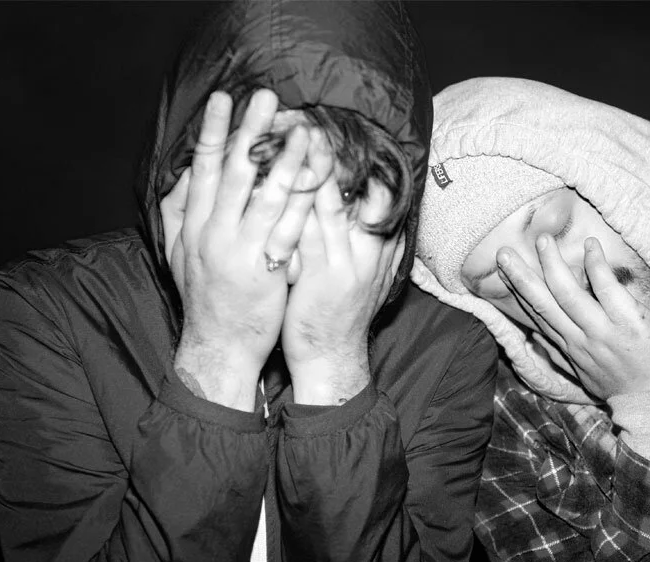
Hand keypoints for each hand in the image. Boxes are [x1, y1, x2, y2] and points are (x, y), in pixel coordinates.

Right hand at [161, 89, 315, 409]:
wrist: (218, 346)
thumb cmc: (204, 298)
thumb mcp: (177, 254)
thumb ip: (178, 212)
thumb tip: (185, 173)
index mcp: (192, 226)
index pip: (202, 169)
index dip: (212, 132)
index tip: (222, 99)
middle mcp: (212, 233)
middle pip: (233, 173)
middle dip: (249, 132)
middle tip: (265, 97)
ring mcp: (239, 251)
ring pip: (264, 196)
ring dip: (284, 159)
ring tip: (302, 129)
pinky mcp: (265, 269)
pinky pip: (288, 228)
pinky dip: (303, 200)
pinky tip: (318, 180)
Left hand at [280, 134, 404, 404]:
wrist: (333, 358)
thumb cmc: (339, 313)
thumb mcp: (369, 272)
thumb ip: (376, 236)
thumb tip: (377, 200)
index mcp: (378, 242)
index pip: (369, 187)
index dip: (348, 156)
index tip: (326, 125)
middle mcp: (367, 248)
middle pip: (350, 187)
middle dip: (325, 152)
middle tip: (303, 116)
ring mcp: (346, 263)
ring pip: (328, 203)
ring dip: (306, 167)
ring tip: (288, 135)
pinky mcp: (321, 279)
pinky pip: (304, 233)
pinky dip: (288, 206)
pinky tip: (270, 183)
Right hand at [497, 235, 649, 398]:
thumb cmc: (631, 388)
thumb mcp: (589, 376)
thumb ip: (567, 354)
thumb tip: (542, 338)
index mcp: (571, 349)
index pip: (538, 316)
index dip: (519, 293)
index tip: (503, 273)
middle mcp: (581, 340)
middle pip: (544, 304)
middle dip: (521, 278)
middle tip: (503, 252)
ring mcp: (603, 332)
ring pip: (569, 294)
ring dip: (553, 265)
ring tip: (542, 240)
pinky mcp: (628, 323)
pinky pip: (607, 289)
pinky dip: (596, 266)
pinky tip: (590, 246)